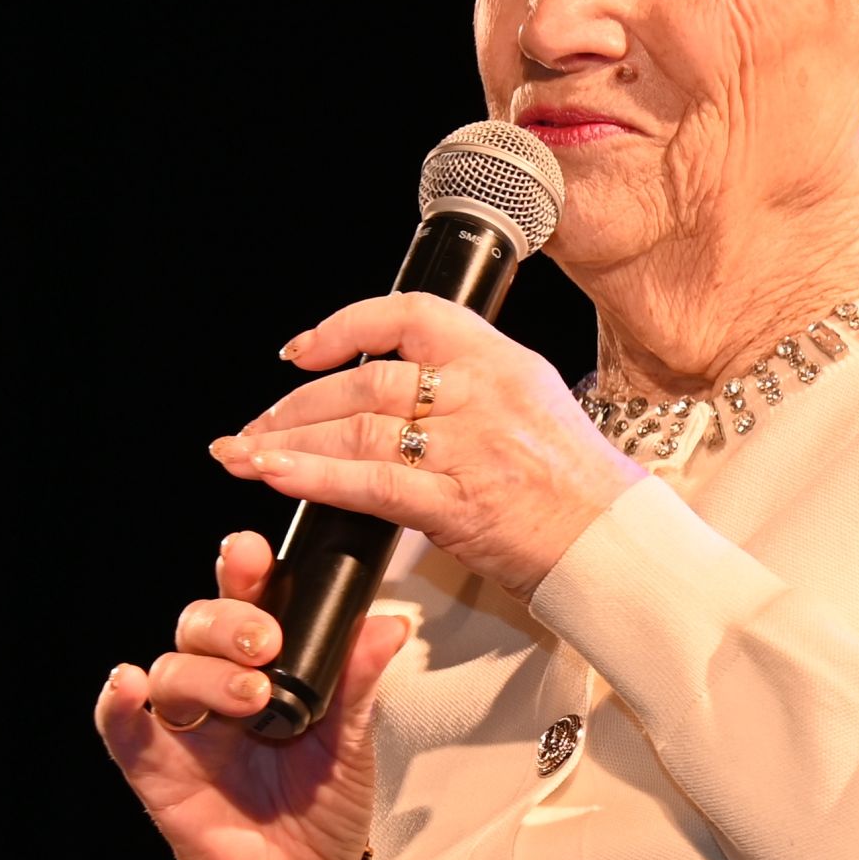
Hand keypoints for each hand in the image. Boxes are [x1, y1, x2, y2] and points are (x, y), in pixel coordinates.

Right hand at [95, 531, 408, 859]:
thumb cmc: (324, 802)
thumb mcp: (353, 739)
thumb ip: (359, 681)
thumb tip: (388, 624)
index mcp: (265, 667)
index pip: (246, 604)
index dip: (245, 573)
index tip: (254, 552)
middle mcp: (218, 687)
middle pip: (197, 627)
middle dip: (228, 622)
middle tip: (265, 641)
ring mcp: (185, 729)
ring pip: (169, 671)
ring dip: (205, 672)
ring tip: (251, 695)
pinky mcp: (157, 773)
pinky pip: (124, 732)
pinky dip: (119, 707)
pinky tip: (126, 687)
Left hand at [209, 293, 645, 601]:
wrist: (614, 543)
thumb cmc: (579, 487)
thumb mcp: (533, 407)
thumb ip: (471, 391)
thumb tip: (398, 394)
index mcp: (502, 362)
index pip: (411, 315)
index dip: (345, 325)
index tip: (302, 352)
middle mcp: (482, 395)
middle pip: (367, 380)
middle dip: (298, 405)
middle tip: (259, 425)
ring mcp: (470, 448)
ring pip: (358, 430)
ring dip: (288, 443)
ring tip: (244, 456)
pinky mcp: (458, 504)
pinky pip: (371, 483)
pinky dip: (315, 477)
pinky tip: (276, 475)